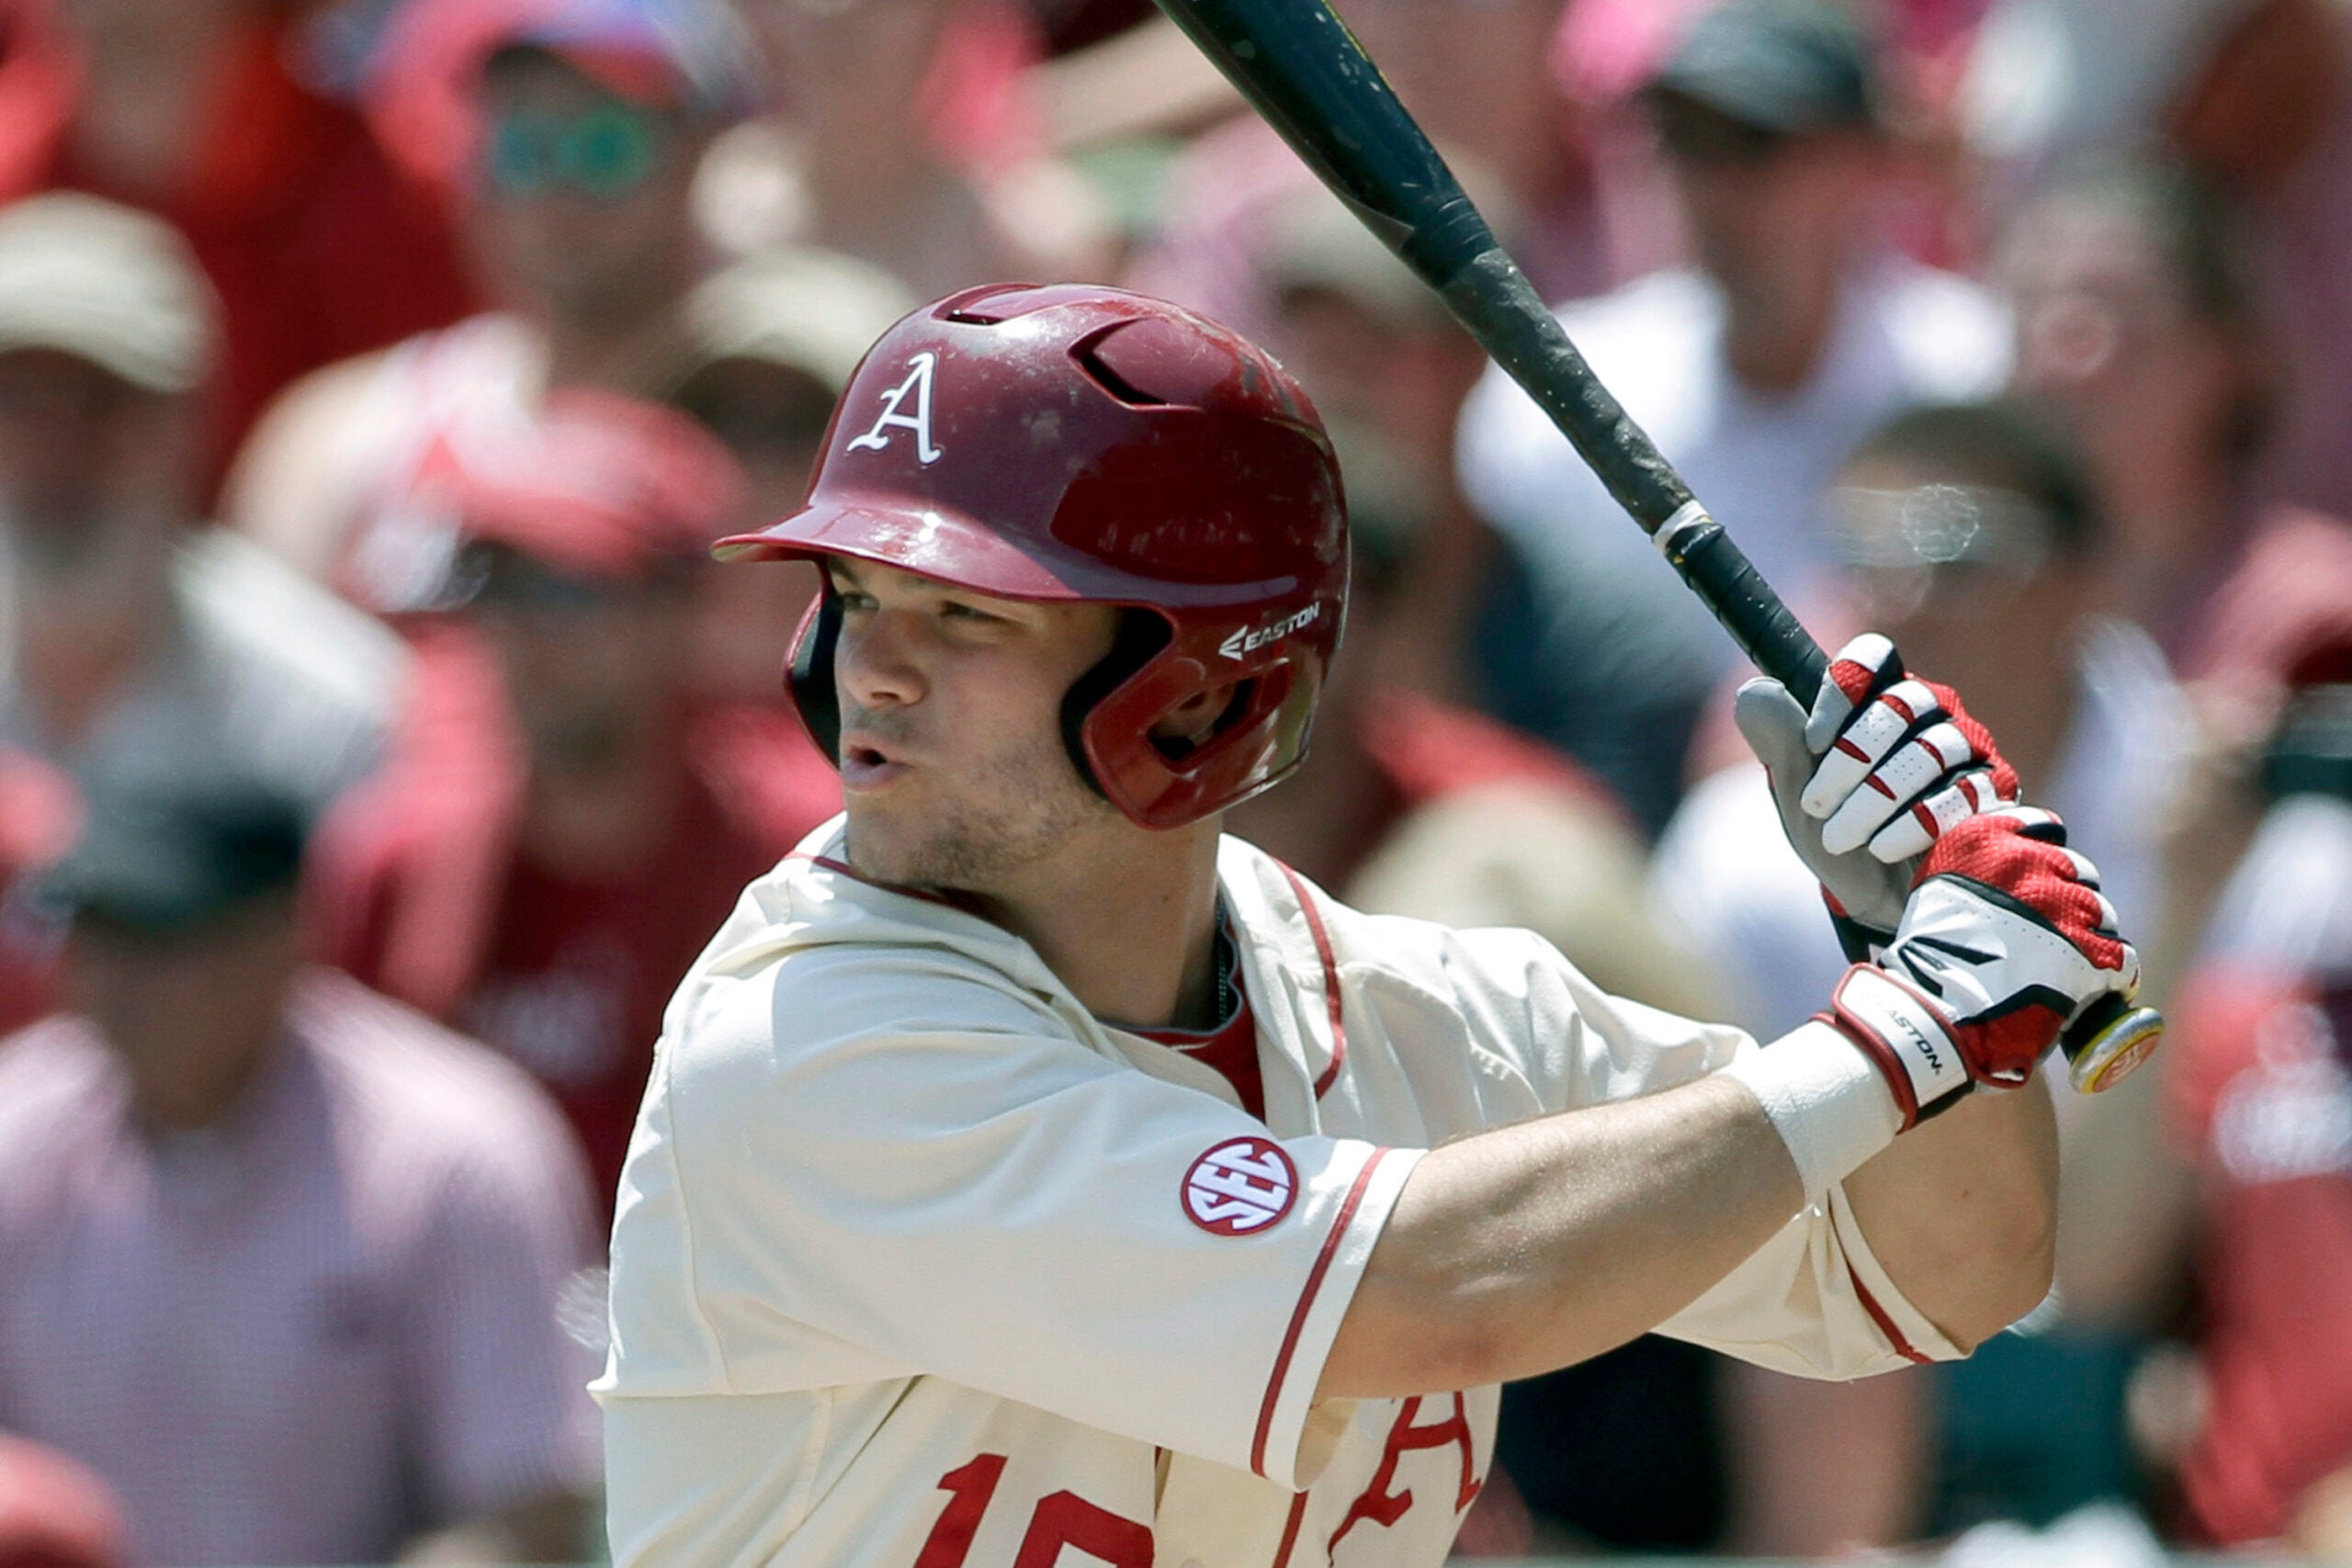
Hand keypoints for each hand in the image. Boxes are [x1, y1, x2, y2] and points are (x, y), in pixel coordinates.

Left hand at [1735, 634, 2017, 957]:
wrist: (1874, 901)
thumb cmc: (1836, 834)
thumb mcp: (1797, 792)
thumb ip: (1778, 740)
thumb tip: (1754, 692)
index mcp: (1877, 700)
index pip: (1872, 658)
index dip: (1841, 690)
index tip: (1812, 741)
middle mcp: (1930, 714)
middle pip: (1904, 701)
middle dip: (1851, 756)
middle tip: (1816, 803)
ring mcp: (1967, 750)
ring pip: (1932, 749)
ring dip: (1876, 796)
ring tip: (1841, 835)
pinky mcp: (1992, 794)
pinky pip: (1962, 794)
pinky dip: (1914, 823)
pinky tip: (1882, 848)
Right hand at [1822, 807, 2140, 1127]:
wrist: (1937, 1012)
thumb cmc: (1927, 962)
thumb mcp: (1938, 893)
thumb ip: (1974, 872)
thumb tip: (2001, 875)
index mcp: (1987, 839)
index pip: (2042, 824)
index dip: (2045, 855)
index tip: (2040, 876)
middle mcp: (2031, 861)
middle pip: (2077, 870)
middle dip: (2068, 899)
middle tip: (2050, 932)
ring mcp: (2065, 905)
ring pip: (2101, 912)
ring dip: (2089, 935)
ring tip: (2064, 966)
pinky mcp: (2092, 950)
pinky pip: (2119, 954)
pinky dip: (2111, 972)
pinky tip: (2092, 987)